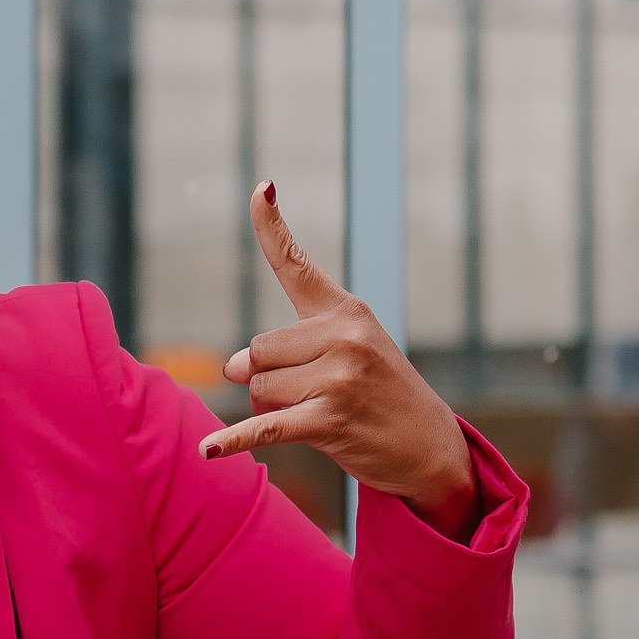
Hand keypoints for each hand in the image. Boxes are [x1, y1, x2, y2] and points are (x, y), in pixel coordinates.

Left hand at [198, 183, 478, 534]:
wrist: (430, 448)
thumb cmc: (377, 398)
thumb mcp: (340, 359)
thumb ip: (283, 352)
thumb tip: (228, 367)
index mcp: (345, 310)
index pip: (298, 263)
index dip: (272, 226)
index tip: (261, 188)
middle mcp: (344, 335)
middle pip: (256, 350)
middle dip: (265, 377)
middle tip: (309, 395)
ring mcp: (340, 376)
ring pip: (257, 388)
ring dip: (271, 408)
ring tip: (317, 414)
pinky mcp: (331, 419)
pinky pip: (266, 425)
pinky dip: (234, 440)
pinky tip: (208, 450)